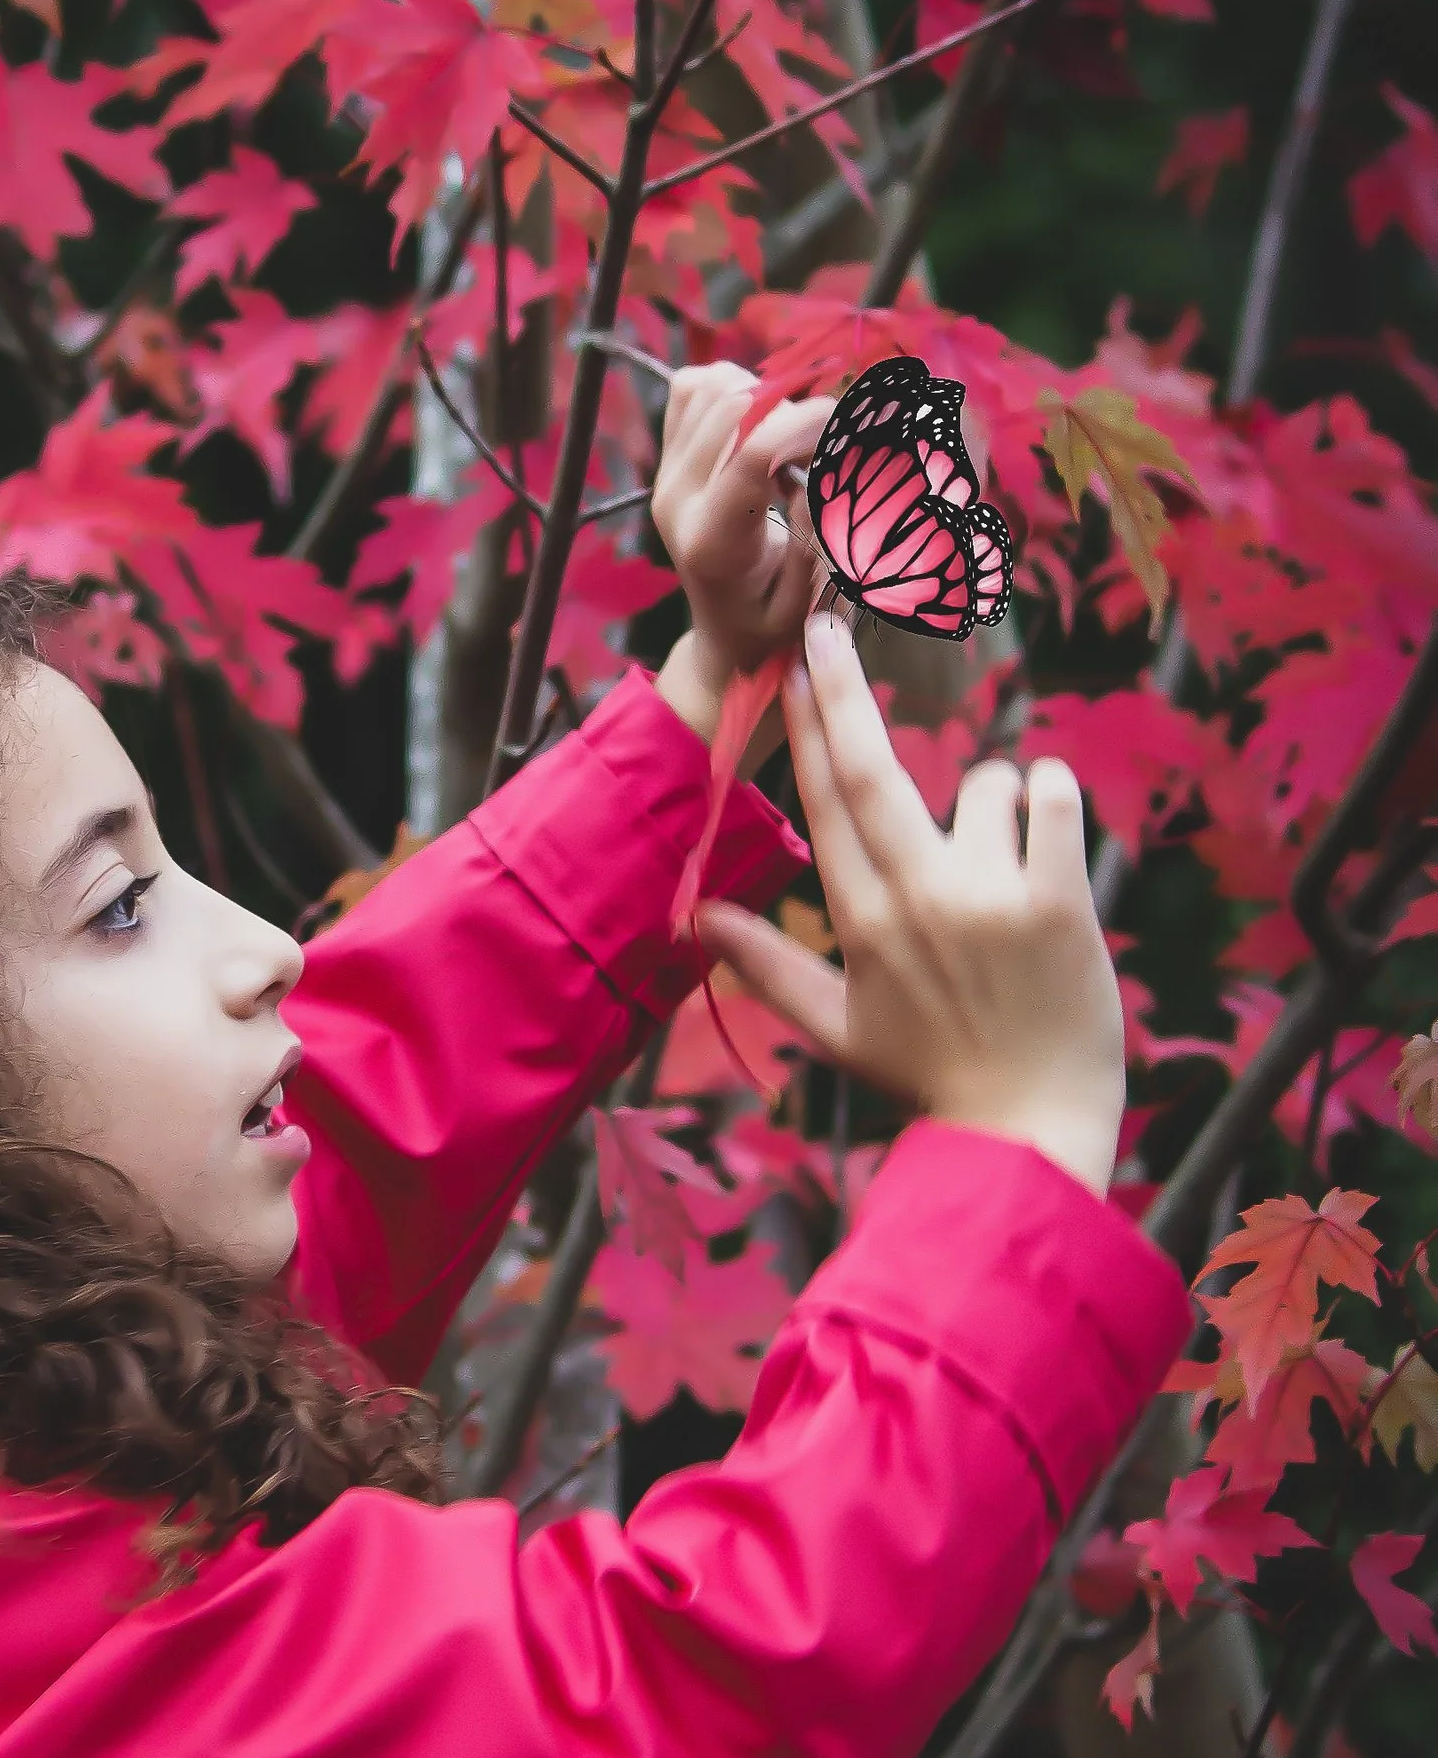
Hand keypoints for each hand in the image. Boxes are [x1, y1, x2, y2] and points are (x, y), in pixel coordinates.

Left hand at [652, 360, 834, 696]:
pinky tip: (759, 425)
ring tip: (790, 439)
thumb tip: (815, 480)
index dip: (807, 423)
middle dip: (792, 409)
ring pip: (714, 386)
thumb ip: (815, 543)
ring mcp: (665, 474)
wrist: (727, 631)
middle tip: (822, 443)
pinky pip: (693, 387)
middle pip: (734, 406)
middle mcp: (677, 500)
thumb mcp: (808, 603)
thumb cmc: (775, 622)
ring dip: (766, 397)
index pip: (752, 454)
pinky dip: (735, 387)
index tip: (848, 424)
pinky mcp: (666, 456)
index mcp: (713, 542)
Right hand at [694, 608, 1127, 1201]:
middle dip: (844, 689)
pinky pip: (1053, 797)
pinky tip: (1047, 818)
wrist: (1027, 1133)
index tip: (790, 667)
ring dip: (995, 797)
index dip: (805, 728)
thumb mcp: (836, 1029)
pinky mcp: (1059, 901)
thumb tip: (698, 914)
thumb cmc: (930, 1076)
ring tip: (1003, 864)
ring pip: (987, 783)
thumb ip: (768, 965)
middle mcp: (917, 898)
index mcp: (862, 922)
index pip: (823, 803)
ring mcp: (989, 896)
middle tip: (827, 624)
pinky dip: (1051, 791)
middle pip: (871, 769)